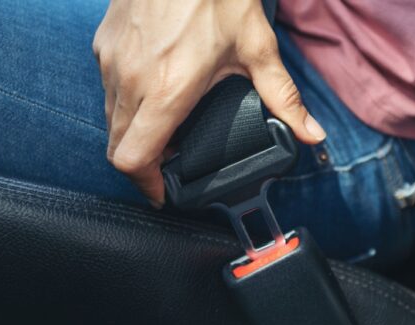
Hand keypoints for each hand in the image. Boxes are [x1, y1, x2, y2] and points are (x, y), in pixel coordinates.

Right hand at [93, 0, 325, 207]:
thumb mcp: (257, 48)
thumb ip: (283, 97)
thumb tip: (311, 133)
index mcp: (167, 89)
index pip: (133, 158)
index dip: (145, 185)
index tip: (164, 191)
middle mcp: (130, 80)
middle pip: (117, 146)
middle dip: (141, 165)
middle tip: (169, 166)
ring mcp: (111, 61)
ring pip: (109, 119)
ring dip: (132, 134)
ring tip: (164, 130)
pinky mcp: (104, 44)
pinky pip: (106, 89)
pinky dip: (125, 104)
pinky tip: (152, 92)